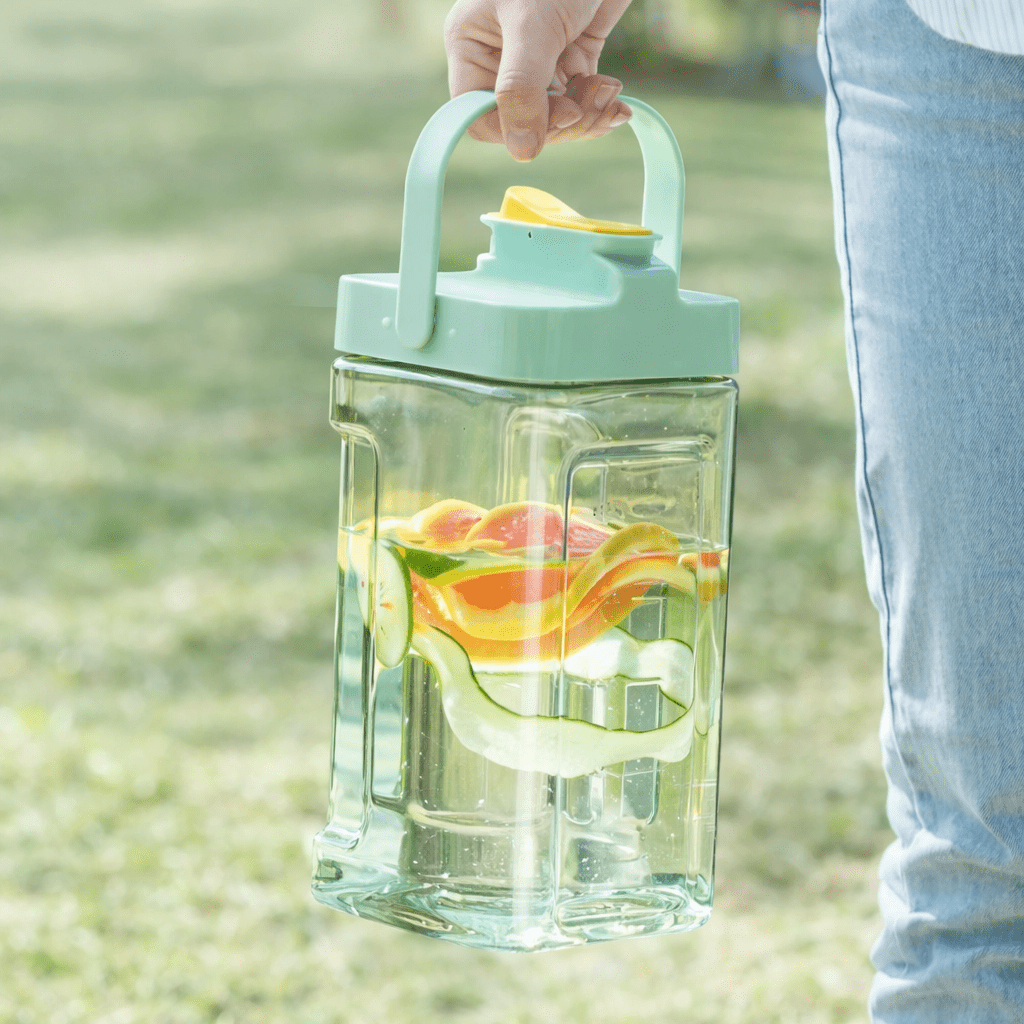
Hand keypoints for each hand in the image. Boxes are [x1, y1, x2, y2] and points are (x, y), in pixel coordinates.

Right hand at [444, 0, 633, 161]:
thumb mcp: (532, 25)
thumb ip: (522, 89)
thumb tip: (523, 152)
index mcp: (472, 47)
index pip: (480, 116)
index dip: (515, 129)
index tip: (554, 119)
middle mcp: (501, 58)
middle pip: (524, 122)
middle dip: (562, 122)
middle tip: (588, 106)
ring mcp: (539, 59)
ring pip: (557, 117)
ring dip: (587, 115)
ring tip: (609, 94)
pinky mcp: (573, 56)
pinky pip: (582, 101)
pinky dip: (601, 105)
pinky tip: (618, 101)